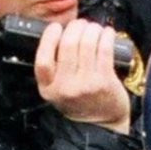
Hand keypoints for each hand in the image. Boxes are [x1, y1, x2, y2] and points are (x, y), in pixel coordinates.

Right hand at [34, 19, 130, 133]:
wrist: (101, 125)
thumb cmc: (78, 100)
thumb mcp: (56, 88)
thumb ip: (53, 65)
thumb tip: (61, 30)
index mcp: (49, 88)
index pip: (43, 60)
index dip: (49, 38)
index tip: (56, 27)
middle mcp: (66, 87)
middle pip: (68, 44)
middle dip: (76, 27)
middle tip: (81, 25)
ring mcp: (86, 85)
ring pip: (88, 43)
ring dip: (92, 29)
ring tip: (94, 29)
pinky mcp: (105, 82)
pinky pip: (105, 49)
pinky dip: (106, 35)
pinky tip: (107, 33)